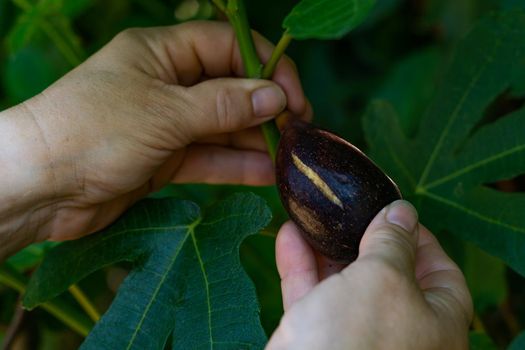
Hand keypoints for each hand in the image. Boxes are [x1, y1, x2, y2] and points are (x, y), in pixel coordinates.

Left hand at [0, 21, 309, 256]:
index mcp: (161, 53)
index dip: (264, 67)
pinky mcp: (165, 160)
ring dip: (255, 141)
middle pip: (229, 89)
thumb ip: (223, 105)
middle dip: (264, 109)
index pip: (226, 48)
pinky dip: (235, 165)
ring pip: (222, 128)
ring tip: (289, 157)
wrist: (40, 188)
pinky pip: (209, 158)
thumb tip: (275, 96)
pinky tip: (265, 174)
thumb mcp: (164, 112)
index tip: (292, 97)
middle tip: (298, 132)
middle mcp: (167, 84)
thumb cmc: (94, 132)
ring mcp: (167, 124)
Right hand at [267, 200, 472, 349]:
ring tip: (314, 215)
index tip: (393, 212)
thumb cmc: (360, 339)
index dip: (420, 237)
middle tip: (349, 209)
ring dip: (326, 247)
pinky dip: (301, 266)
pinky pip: (313, 295)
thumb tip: (402, 212)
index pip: (441, 271)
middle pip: (387, 273)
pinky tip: (288, 235)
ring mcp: (358, 335)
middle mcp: (400, 331)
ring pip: (344, 282)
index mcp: (437, 323)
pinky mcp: (320, 338)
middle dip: (364, 237)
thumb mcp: (384, 278)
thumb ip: (393, 242)